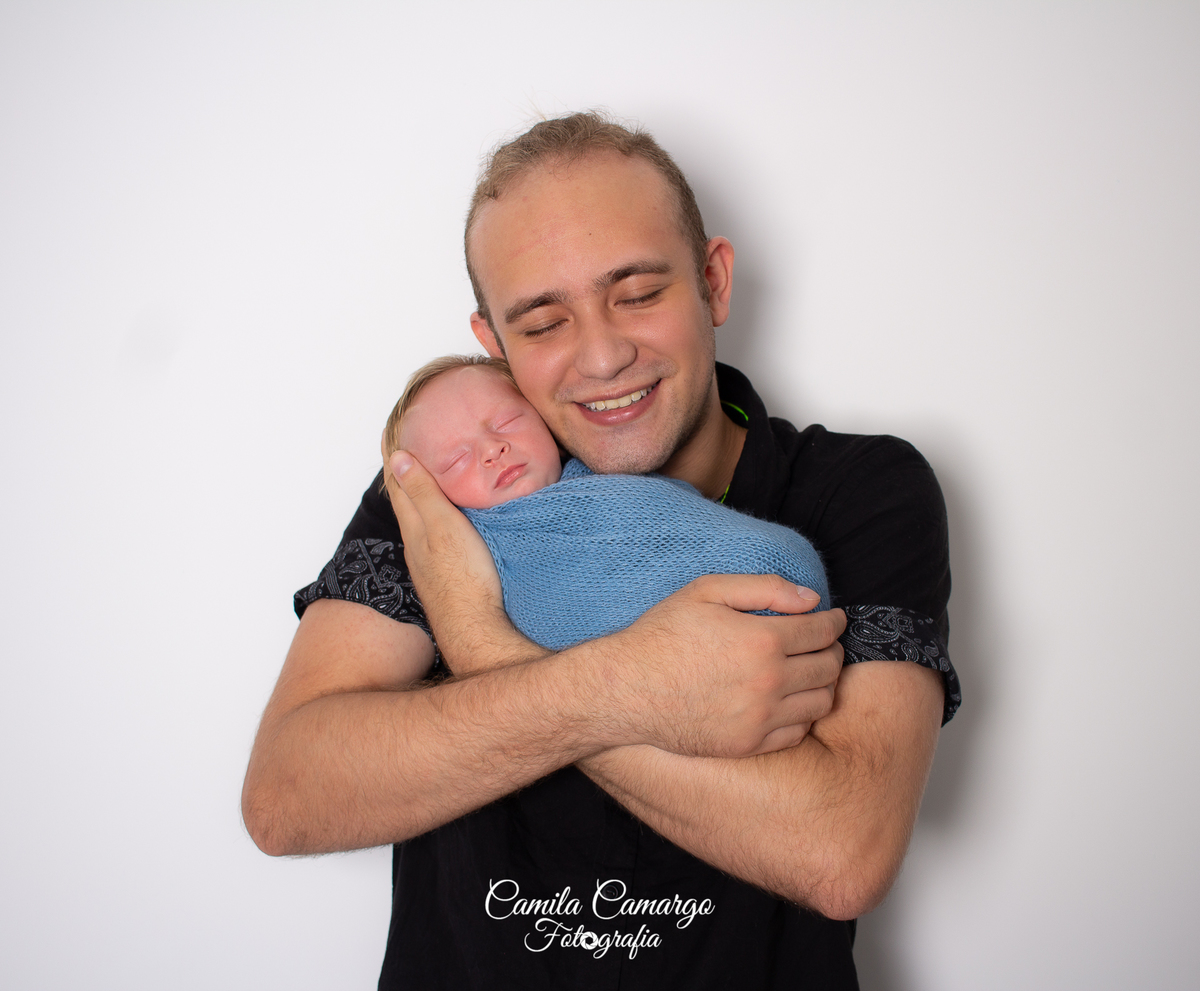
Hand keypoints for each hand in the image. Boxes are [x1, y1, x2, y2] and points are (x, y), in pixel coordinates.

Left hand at [383, 450, 542, 674]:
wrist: (476, 633)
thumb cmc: (464, 579)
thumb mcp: (443, 526)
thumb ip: (423, 493)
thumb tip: (398, 457)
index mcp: (415, 529)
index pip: (400, 486)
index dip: (395, 460)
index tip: (391, 437)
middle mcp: (417, 547)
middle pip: (407, 505)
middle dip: (407, 477)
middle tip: (409, 452)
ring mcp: (430, 566)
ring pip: (421, 525)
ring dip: (421, 501)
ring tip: (430, 482)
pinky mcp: (447, 579)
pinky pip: (435, 542)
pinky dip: (436, 523)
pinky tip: (449, 527)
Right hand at [600, 575, 844, 757]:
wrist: (627, 689)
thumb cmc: (663, 634)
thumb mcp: (706, 591)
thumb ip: (764, 589)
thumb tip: (811, 599)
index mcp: (763, 640)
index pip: (822, 631)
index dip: (834, 622)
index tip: (833, 619)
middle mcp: (769, 682)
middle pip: (829, 667)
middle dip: (833, 650)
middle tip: (824, 643)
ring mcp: (760, 718)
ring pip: (820, 703)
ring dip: (823, 683)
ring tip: (811, 671)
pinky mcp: (749, 744)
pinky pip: (797, 732)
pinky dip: (803, 714)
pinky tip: (789, 700)